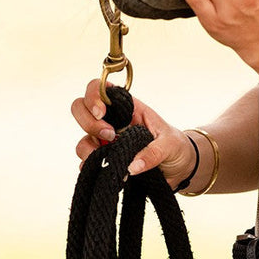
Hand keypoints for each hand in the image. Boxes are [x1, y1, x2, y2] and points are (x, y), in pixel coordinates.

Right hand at [70, 79, 197, 186]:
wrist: (178, 167)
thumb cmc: (173, 146)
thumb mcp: (168, 144)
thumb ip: (152, 152)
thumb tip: (132, 166)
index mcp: (127, 107)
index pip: (100, 89)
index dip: (94, 96)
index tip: (101, 113)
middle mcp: (112, 120)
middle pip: (81, 108)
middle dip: (89, 122)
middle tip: (109, 135)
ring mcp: (106, 140)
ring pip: (82, 138)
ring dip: (88, 148)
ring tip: (107, 158)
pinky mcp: (105, 159)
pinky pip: (87, 161)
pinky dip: (90, 166)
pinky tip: (102, 170)